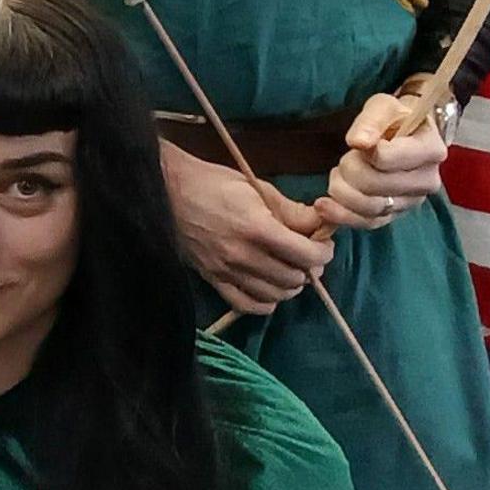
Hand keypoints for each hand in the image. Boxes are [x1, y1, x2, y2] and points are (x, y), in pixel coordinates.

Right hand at [161, 139, 330, 313]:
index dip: (323, 252)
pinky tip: (270, 289)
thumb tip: (320, 225)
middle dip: (309, 268)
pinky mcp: (212, 279)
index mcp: (257, 227)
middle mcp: (243, 255)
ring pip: (274, 295)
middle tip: (307, 255)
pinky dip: (265, 303)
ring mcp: (226, 271)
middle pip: (294, 277)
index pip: (306, 255)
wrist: (166, 191)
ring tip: (290, 270)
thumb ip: (292, 211)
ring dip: (290, 285)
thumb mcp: (257, 188)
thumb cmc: (213, 183)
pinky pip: (245, 305)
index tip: (323, 244)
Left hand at [319, 81, 449, 229]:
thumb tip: (358, 142)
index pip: (387, 159)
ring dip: (343, 192)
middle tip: (345, 159)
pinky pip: (368, 223)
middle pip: (376, 185)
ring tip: (338, 175)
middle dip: (350, 171)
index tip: (360, 144)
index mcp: (431, 150)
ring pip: (371, 207)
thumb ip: (370, 121)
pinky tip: (324, 206)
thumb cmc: (394, 119)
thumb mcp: (383, 107)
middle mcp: (428, 180)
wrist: (404, 136)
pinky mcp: (396, 215)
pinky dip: (342, 216)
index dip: (365, 152)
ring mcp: (412, 201)